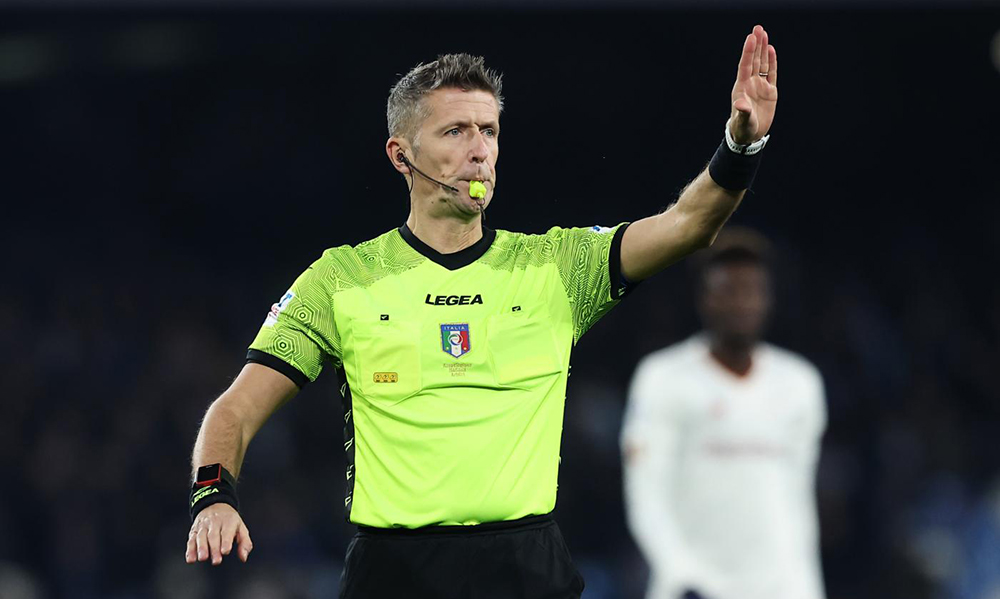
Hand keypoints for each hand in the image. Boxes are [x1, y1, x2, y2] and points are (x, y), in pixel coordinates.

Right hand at [185, 503, 252, 565]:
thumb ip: (245, 543)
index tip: (225, 551)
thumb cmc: (229, 521)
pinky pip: (191, 540)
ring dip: (201, 548)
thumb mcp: (241, 528)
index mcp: (228, 521)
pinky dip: (190, 550)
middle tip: (216, 560)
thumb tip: (243, 557)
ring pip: (201, 537)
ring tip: (203, 558)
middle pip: (213, 536)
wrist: (215, 505)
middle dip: (214, 549)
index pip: (227, 532)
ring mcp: (203, 526)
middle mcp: (214, 522)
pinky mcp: (194, 530)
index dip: (226, 542)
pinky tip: (191, 559)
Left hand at [729, 24, 777, 144]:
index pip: (745, 65)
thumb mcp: (743, 120)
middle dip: (756, 44)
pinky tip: (771, 50)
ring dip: (763, 49)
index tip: (750, 38)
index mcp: (742, 87)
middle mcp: (750, 83)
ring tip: (764, 33)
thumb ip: (743, 111)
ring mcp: (760, 86)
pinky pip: (771, 73)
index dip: (748, 52)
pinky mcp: (770, 91)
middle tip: (758, 28)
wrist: (750, 135)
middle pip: (754, 60)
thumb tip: (741, 105)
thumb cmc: (743, 127)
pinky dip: (771, 62)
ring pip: (762, 63)